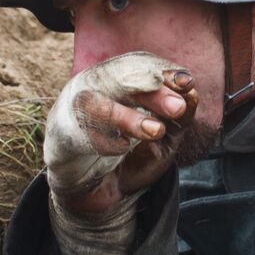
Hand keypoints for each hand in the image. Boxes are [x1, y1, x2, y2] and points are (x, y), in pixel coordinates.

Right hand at [42, 52, 197, 254]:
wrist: (101, 190)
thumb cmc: (134, 154)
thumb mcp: (165, 136)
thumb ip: (179, 118)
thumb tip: (192, 95)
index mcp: (119, 79)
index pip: (140, 65)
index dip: (163, 70)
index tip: (187, 83)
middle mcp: (93, 86)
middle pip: (120, 79)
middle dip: (151, 92)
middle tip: (178, 107)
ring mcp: (73, 109)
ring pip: (97, 105)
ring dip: (128, 117)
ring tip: (156, 132)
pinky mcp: (62, 136)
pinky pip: (82, 135)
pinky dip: (106, 142)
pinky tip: (124, 149)